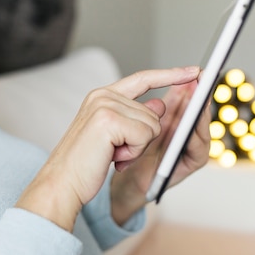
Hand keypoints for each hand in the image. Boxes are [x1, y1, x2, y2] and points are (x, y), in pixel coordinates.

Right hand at [15, 66, 200, 231]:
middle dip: (142, 140)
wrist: (61, 183)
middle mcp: (103, 95)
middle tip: (115, 151)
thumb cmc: (84, 164)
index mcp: (102, 96)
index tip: (193, 71)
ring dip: (137, 148)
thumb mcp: (115, 137)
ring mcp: (105, 105)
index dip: (169, 75)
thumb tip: (160, 104)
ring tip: (111, 154)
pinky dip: (133, 153)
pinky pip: (145, 135)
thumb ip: (135, 117)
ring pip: (152, 125)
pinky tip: (113, 157)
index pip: (142, 79)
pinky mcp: (109, 120)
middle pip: (153, 113)